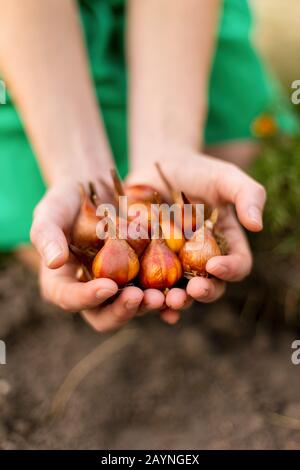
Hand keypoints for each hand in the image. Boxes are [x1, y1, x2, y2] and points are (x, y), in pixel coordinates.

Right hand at [30, 180, 165, 331]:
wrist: (94, 190)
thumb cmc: (65, 202)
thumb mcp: (50, 212)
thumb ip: (47, 235)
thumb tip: (54, 262)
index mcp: (63, 284)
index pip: (71, 299)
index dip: (88, 297)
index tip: (108, 286)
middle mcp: (91, 293)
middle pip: (105, 316)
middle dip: (124, 310)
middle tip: (142, 296)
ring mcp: (118, 287)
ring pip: (134, 307)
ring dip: (150, 305)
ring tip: (167, 296)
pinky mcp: (140, 277)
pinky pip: (154, 292)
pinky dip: (167, 298)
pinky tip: (181, 294)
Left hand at [126, 150, 265, 322]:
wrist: (159, 165)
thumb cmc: (198, 171)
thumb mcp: (226, 177)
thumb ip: (247, 195)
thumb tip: (257, 225)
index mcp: (227, 244)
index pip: (237, 265)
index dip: (230, 270)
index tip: (214, 266)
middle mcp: (203, 259)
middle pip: (211, 286)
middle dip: (204, 293)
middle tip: (193, 291)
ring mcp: (177, 264)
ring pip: (180, 292)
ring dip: (177, 301)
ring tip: (168, 300)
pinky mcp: (149, 263)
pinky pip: (152, 286)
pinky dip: (150, 298)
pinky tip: (146, 301)